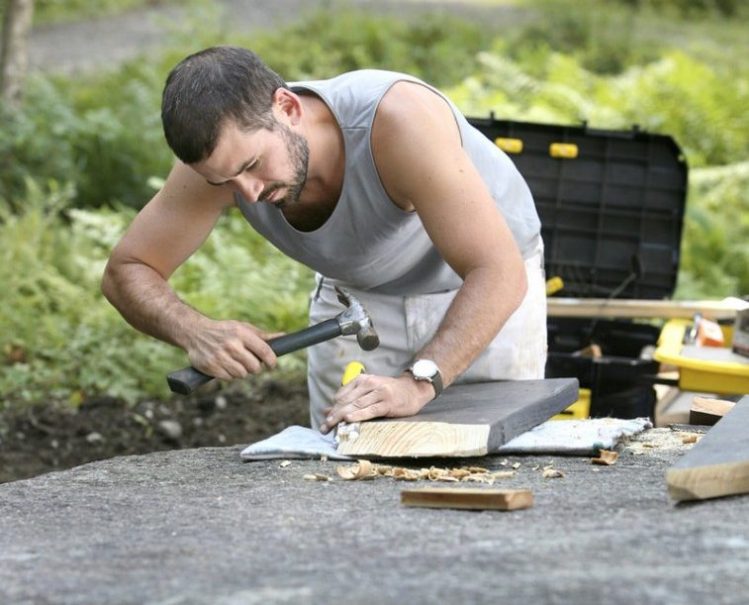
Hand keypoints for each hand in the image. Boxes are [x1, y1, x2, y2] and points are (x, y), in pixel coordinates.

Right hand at [187, 318, 280, 380]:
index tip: (272, 364)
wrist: (195, 332)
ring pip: (242, 374)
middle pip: (254, 367)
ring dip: (242, 371)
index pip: (264, 350)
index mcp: (241, 333)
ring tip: (236, 363)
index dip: (271, 360)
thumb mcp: (243, 327)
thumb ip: (263, 335)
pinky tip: (225, 365)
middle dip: (255, 367)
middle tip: (249, 362)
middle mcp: (231, 345)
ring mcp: (220, 356)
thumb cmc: (224, 330)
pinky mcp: (211, 366)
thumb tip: (283, 336)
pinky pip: (229, 378)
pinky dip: (229, 375)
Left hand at [319, 374, 434, 433]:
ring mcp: (378, 393)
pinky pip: (370, 410)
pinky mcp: (387, 403)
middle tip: (323, 427)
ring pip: (356, 405)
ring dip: (341, 417)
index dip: (332, 408)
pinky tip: (349, 419)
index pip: (342, 395)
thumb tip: (328, 410)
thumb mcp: (368, 391)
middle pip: (346, 401)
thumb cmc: (389, 391)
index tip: (324, 419)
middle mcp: (369, 384)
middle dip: (333, 415)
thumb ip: (349, 400)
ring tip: (331, 426)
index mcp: (362, 380)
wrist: (412, 389)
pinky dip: (358, 415)